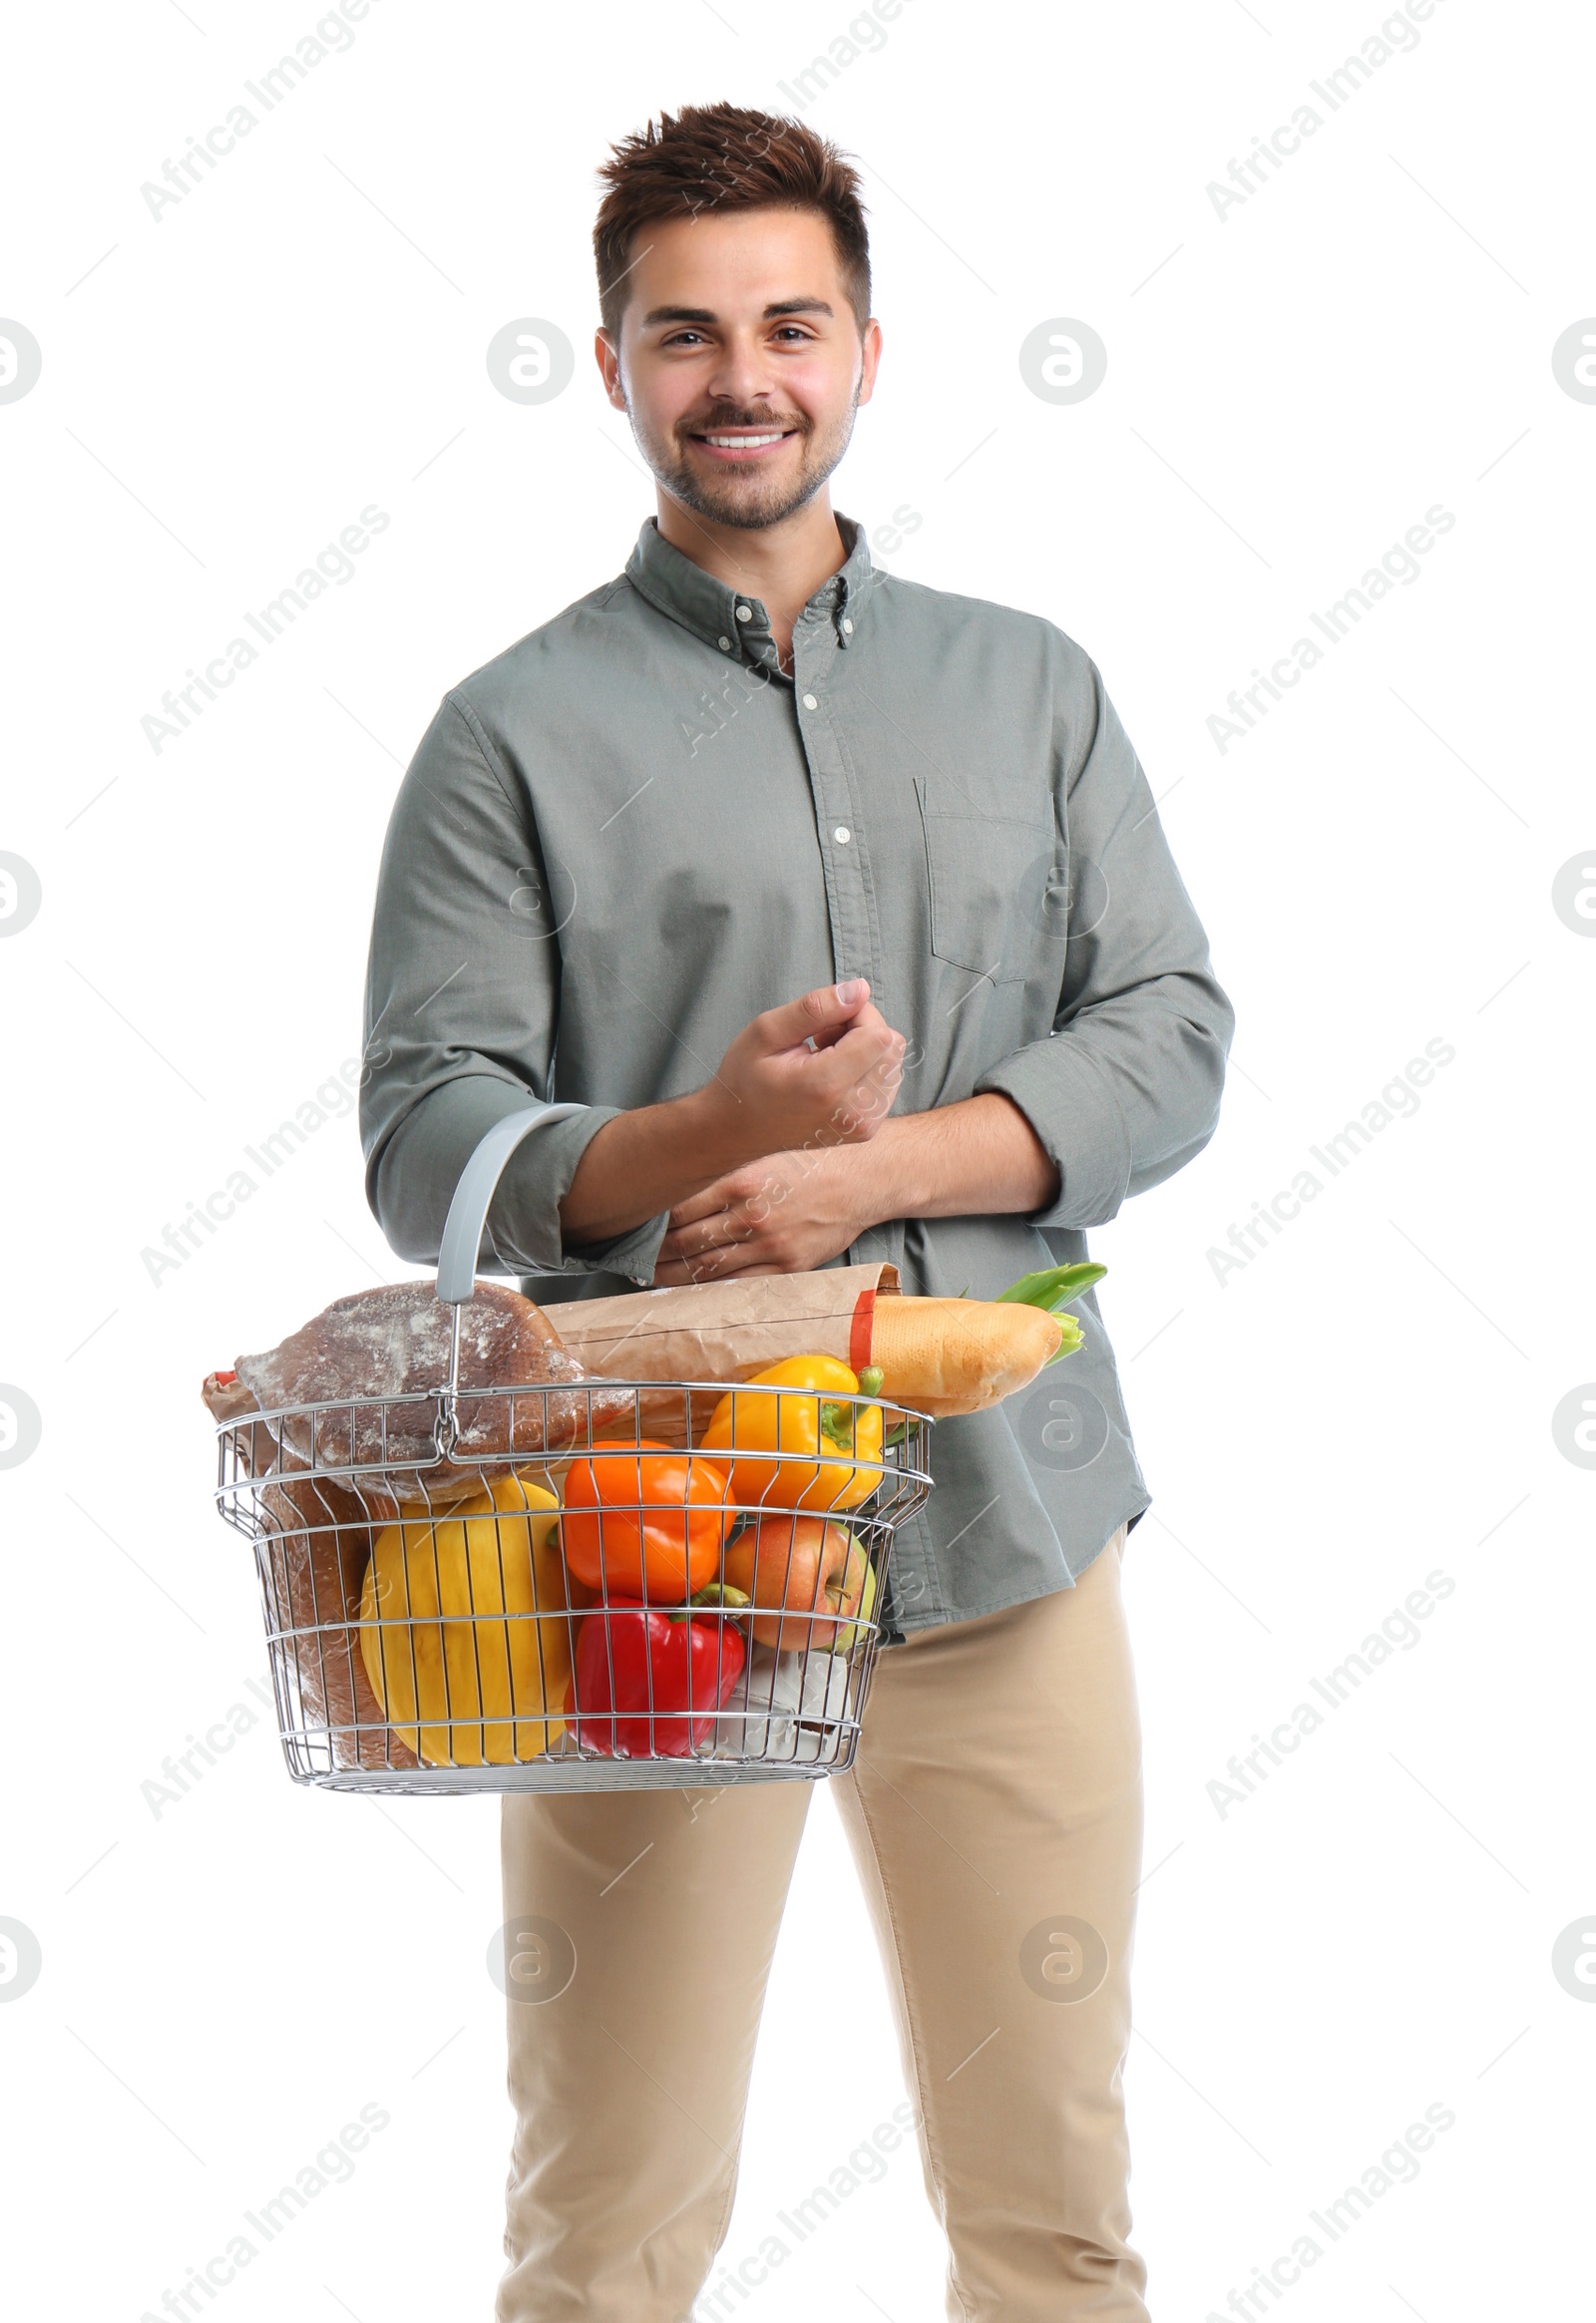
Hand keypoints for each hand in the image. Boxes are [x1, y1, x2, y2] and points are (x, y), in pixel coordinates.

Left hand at [654, 1145, 880, 1281]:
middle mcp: (751, 1215)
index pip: (677, 1207)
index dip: (650, 1220)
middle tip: (630, 1257)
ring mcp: (769, 1245)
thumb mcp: (763, 1149)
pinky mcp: (786, 1267)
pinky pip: (737, 1285)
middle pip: (684, 1242)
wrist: (863, 1177)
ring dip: (673, 1275)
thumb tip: (675, 1177)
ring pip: (706, 1268)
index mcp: (739, 1180)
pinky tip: (690, 1290)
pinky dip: (709, 1289)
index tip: (632, 1225)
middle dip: (654, 1252)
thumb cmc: (810, 1157)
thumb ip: (722, 1165)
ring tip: (649, 1276)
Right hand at [697, 980, 904, 1162]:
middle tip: (820, 1040)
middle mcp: (853, 1112)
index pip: (879, 1033)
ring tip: (825, 1059)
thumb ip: (816, 1008)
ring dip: (865, 1050)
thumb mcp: (767, 1031)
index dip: (854, 1015)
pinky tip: (833, 1075)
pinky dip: (865, 1070)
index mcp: (826, 1086)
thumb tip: (861, 989)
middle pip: (892, 1045)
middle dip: (862, 1030)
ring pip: (893, 1062)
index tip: (821, 1025)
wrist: (737, 1131)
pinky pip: (887, 1081)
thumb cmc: (745, 1078)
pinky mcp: (867, 1129)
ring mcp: (863, 1125)